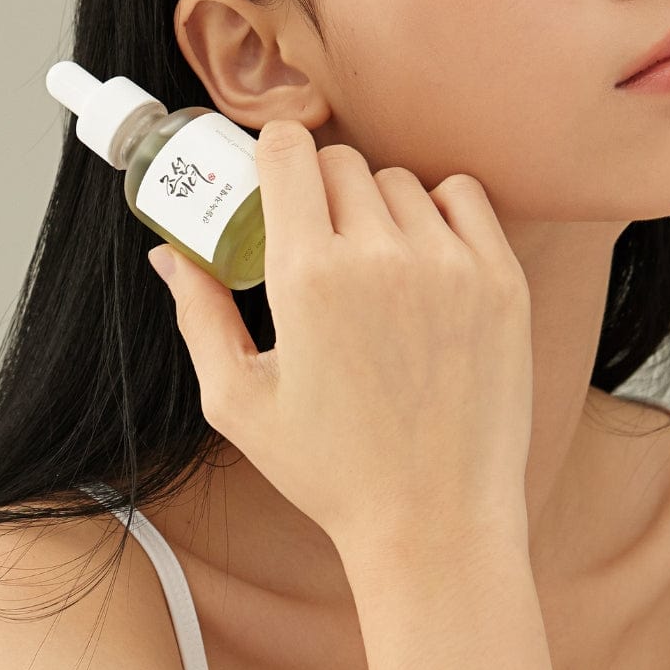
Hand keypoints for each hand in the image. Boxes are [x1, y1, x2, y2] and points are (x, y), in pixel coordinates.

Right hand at [147, 118, 533, 552]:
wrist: (437, 520)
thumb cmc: (332, 468)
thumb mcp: (240, 401)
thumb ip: (199, 314)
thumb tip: (169, 253)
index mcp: (307, 276)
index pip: (289, 150)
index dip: (274, 151)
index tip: (273, 174)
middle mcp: (380, 256)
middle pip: (341, 161)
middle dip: (319, 186)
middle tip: (318, 235)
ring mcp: (449, 264)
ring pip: (398, 180)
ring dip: (377, 203)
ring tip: (372, 261)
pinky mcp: (500, 278)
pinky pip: (463, 195)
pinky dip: (439, 208)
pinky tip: (425, 251)